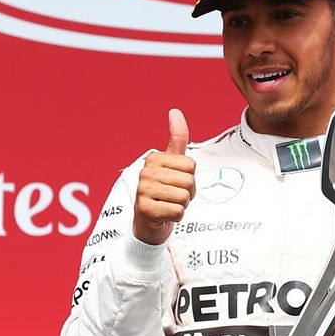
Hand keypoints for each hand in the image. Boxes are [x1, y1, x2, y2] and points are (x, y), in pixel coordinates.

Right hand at [133, 108, 195, 244]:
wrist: (148, 224)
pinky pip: (177, 211)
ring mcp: (143, 190)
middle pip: (189, 181)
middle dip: (188, 193)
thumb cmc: (164, 192)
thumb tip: (175, 111)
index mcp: (154, 158)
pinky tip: (165, 216)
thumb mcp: (173, 164)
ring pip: (184, 197)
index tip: (176, 183)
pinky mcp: (145, 209)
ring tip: (168, 205)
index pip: (191, 165)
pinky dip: (177, 217)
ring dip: (182, 206)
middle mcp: (146, 172)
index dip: (190, 178)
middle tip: (173, 197)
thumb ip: (177, 139)